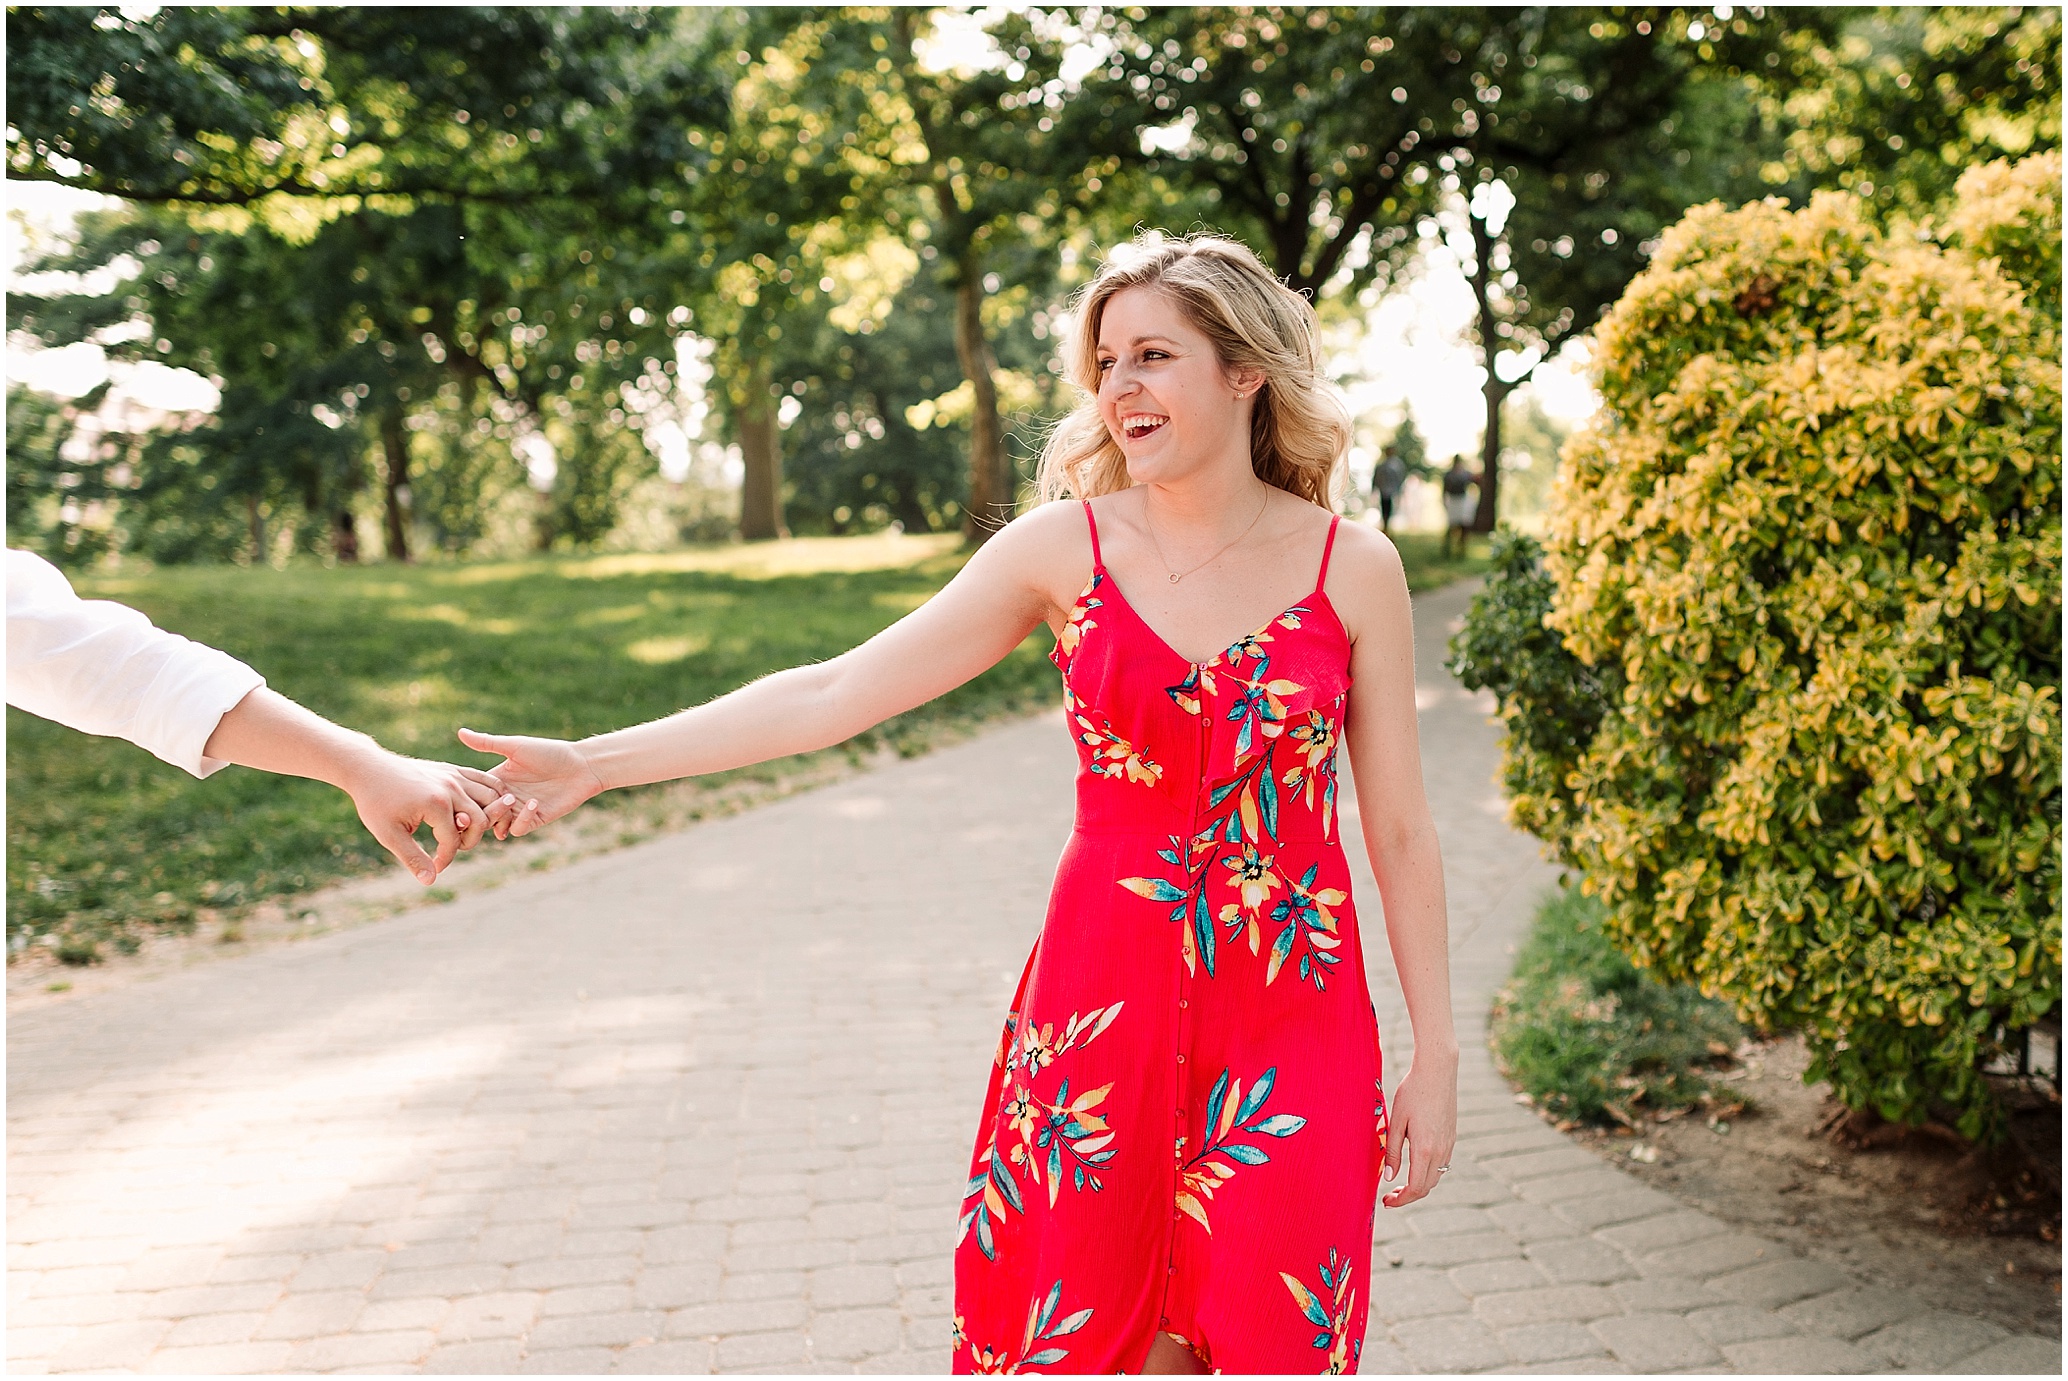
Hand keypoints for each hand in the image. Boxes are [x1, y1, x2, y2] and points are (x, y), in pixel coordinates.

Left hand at [341, 751, 515, 883]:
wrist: (369, 769)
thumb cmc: (375, 802)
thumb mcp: (388, 834)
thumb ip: (413, 858)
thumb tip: (431, 881)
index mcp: (435, 804)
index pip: (454, 841)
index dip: (445, 859)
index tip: (433, 867)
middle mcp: (451, 787)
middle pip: (480, 822)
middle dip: (468, 841)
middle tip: (450, 847)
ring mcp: (454, 776)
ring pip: (491, 799)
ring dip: (485, 820)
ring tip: (466, 831)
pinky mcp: (454, 769)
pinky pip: (486, 781)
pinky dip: (493, 796)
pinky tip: (486, 810)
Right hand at [454, 727, 606, 837]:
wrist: (581, 765)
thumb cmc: (550, 752)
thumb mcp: (515, 747)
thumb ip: (487, 743)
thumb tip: (459, 732)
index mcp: (497, 779)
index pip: (473, 793)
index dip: (466, 795)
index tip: (462, 792)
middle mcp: (505, 796)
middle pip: (481, 812)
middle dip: (479, 810)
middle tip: (484, 801)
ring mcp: (519, 810)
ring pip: (496, 824)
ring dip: (498, 817)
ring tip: (509, 802)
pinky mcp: (535, 819)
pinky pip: (518, 829)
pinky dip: (521, 820)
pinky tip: (532, 803)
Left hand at [1380, 1056, 1458, 1208]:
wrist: (1438, 1071)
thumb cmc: (1412, 1093)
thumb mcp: (1396, 1122)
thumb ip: (1393, 1152)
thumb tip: (1389, 1177)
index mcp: (1425, 1150)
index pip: (1415, 1188)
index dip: (1401, 1200)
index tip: (1387, 1202)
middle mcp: (1440, 1152)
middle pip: (1426, 1187)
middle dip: (1408, 1196)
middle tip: (1389, 1196)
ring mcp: (1449, 1145)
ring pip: (1436, 1177)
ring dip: (1419, 1185)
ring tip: (1399, 1184)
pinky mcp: (1452, 1137)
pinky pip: (1441, 1165)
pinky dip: (1428, 1173)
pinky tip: (1414, 1165)